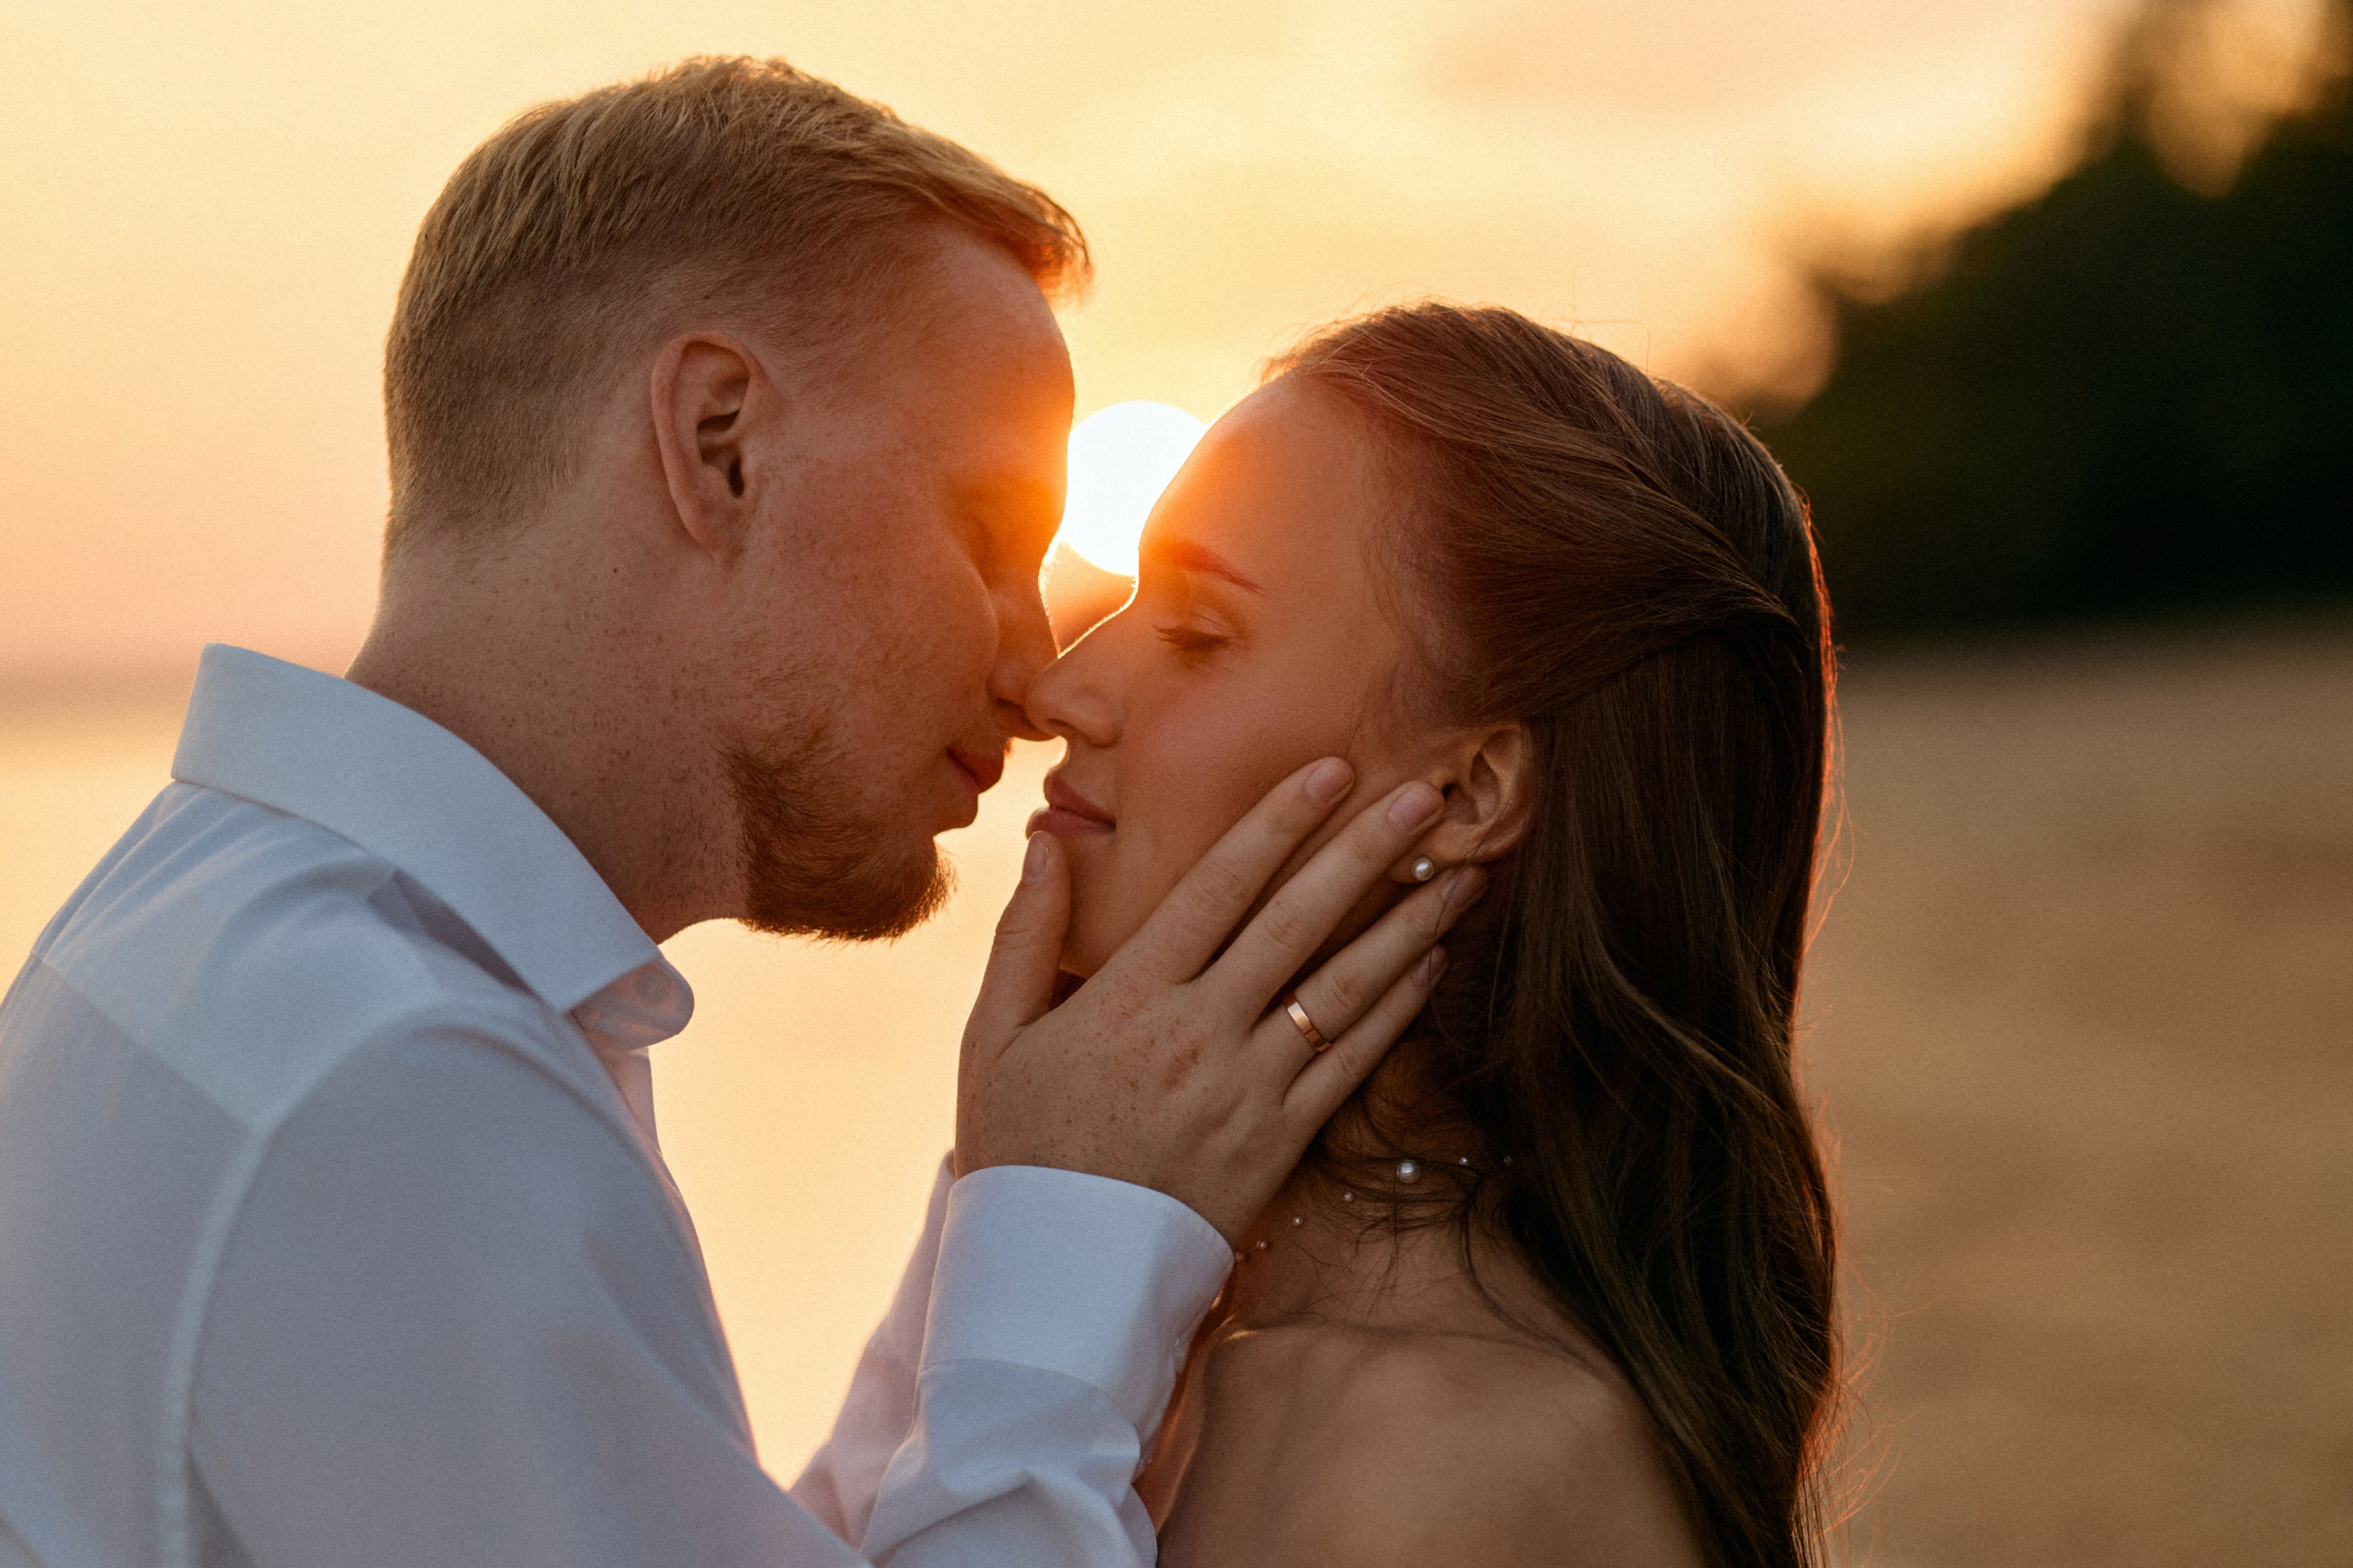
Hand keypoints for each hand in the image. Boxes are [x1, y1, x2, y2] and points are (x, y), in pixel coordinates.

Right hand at [956, 758, 1487, 1242]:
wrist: (1056, 1280)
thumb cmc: (1019, 1150)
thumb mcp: (993, 1037)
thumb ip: (1025, 934)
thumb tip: (1045, 839)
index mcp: (1128, 997)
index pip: (1218, 888)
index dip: (1278, 823)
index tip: (1330, 771)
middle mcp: (1198, 1034)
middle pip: (1297, 923)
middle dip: (1366, 851)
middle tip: (1427, 794)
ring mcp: (1246, 1092)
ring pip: (1342, 990)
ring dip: (1406, 924)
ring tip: (1459, 872)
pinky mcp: (1279, 1144)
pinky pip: (1351, 1064)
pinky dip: (1397, 1009)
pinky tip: (1430, 962)